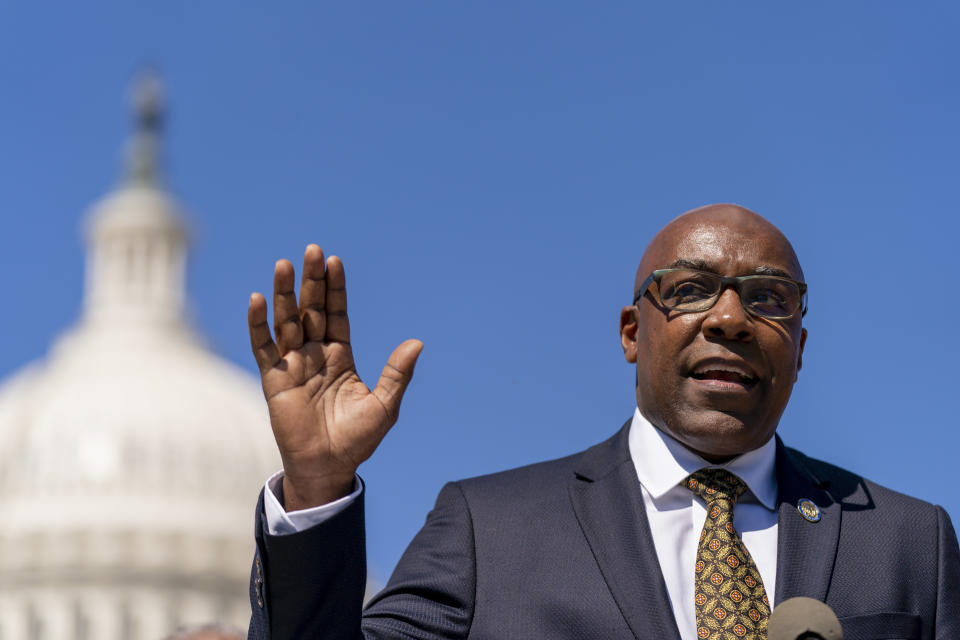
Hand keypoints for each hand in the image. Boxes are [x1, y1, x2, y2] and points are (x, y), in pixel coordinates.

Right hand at [248, 245, 422, 509]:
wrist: (328, 468)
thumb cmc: (358, 440)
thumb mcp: (384, 405)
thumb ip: (397, 373)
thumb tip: (417, 342)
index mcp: (341, 357)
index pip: (336, 314)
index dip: (335, 289)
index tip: (334, 261)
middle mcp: (316, 355)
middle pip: (311, 309)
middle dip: (311, 281)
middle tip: (312, 250)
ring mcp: (293, 365)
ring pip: (287, 321)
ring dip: (285, 294)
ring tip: (284, 264)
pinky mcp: (274, 380)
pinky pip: (263, 348)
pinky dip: (258, 325)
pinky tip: (258, 300)